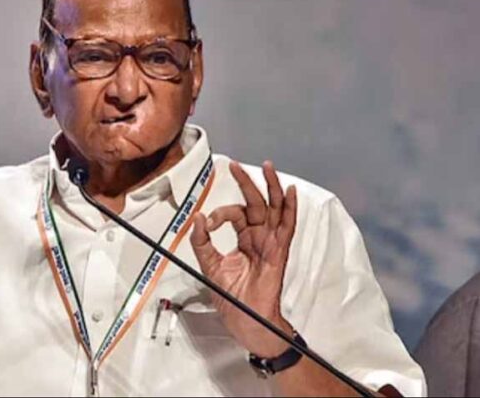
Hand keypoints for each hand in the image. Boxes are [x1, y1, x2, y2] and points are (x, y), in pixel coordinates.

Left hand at [189, 160, 297, 356]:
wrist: (246, 321)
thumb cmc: (233, 298)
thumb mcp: (210, 266)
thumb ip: (202, 242)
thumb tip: (197, 218)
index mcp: (244, 239)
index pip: (233, 214)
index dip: (219, 213)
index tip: (206, 223)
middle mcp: (259, 237)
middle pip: (255, 204)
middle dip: (246, 183)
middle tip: (235, 166)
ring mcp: (271, 243)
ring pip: (274, 209)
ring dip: (271, 187)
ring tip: (267, 167)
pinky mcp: (279, 252)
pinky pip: (287, 227)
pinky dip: (290, 209)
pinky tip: (289, 192)